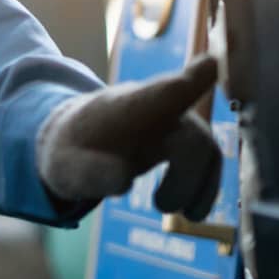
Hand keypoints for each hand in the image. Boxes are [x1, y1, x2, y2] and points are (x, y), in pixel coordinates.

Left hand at [36, 55, 223, 218]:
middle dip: (185, 177)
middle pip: (193, 135)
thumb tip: (124, 180)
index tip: (214, 63)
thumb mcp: (64, 166)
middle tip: (160, 206)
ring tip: (181, 214)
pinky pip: (207, 161)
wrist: (75, 143)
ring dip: (198, 186)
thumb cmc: (69, 151)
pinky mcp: (181, 141)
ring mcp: (171, 122)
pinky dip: (205, 188)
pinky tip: (191, 212)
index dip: (192, 80)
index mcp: (126, 106)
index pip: (164, 92)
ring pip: (206, 149)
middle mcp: (156, 109)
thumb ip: (89, 172)